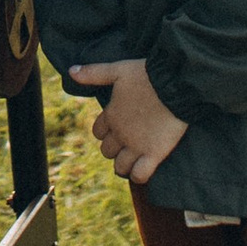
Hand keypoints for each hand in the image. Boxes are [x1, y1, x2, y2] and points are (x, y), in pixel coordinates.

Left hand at [70, 58, 188, 184]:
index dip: (106, 131)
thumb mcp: (118, 69)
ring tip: (134, 159)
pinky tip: (144, 168)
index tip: (117, 127)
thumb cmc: (147, 75)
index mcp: (111, 115)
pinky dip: (139, 175)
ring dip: (124, 164)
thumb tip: (71, 71)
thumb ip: (94, 73)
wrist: (175, 84)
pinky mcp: (154, 153)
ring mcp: (136, 146)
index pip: (98, 132)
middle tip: (128, 142)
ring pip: (120, 166)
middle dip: (114, 148)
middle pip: (107, 151)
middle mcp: (120, 133)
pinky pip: (140, 175)